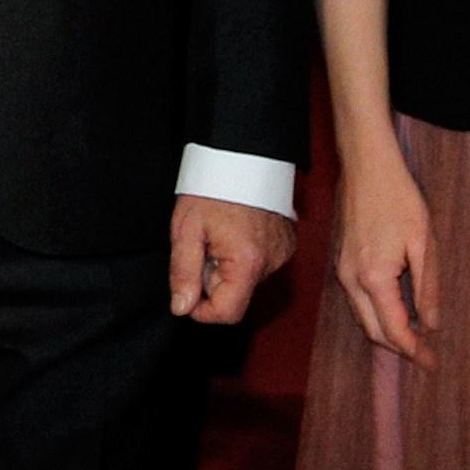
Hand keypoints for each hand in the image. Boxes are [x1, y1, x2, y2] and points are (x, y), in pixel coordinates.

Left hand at [167, 192, 289, 325]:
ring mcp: (283, 254)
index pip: (228, 313)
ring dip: (228, 266)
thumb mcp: (186, 230)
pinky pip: (260, 263)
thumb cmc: (212, 189)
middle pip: (237, 295)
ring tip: (219, 233)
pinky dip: (243, 255)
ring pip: (247, 279)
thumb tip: (181, 308)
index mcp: (247, 263)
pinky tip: (234, 230)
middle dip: (213, 279)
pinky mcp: (287, 244)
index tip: (187, 293)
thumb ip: (183, 272)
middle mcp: (272, 263)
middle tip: (202, 246)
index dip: (202, 311)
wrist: (243, 156)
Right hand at [331, 144, 435, 364]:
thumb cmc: (399, 199)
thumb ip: (427, 288)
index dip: (414, 351)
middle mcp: (351, 279)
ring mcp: (342, 270)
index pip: (393, 329)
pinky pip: (357, 301)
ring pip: (363, 317)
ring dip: (387, 332)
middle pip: (373, 330)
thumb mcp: (425, 244)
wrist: (366, 167)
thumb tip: (432, 324)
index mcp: (373, 277)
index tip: (434, 365)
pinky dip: (376, 315)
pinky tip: (397, 313)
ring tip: (416, 339)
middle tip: (428, 357)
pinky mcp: (342, 262)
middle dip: (399, 348)